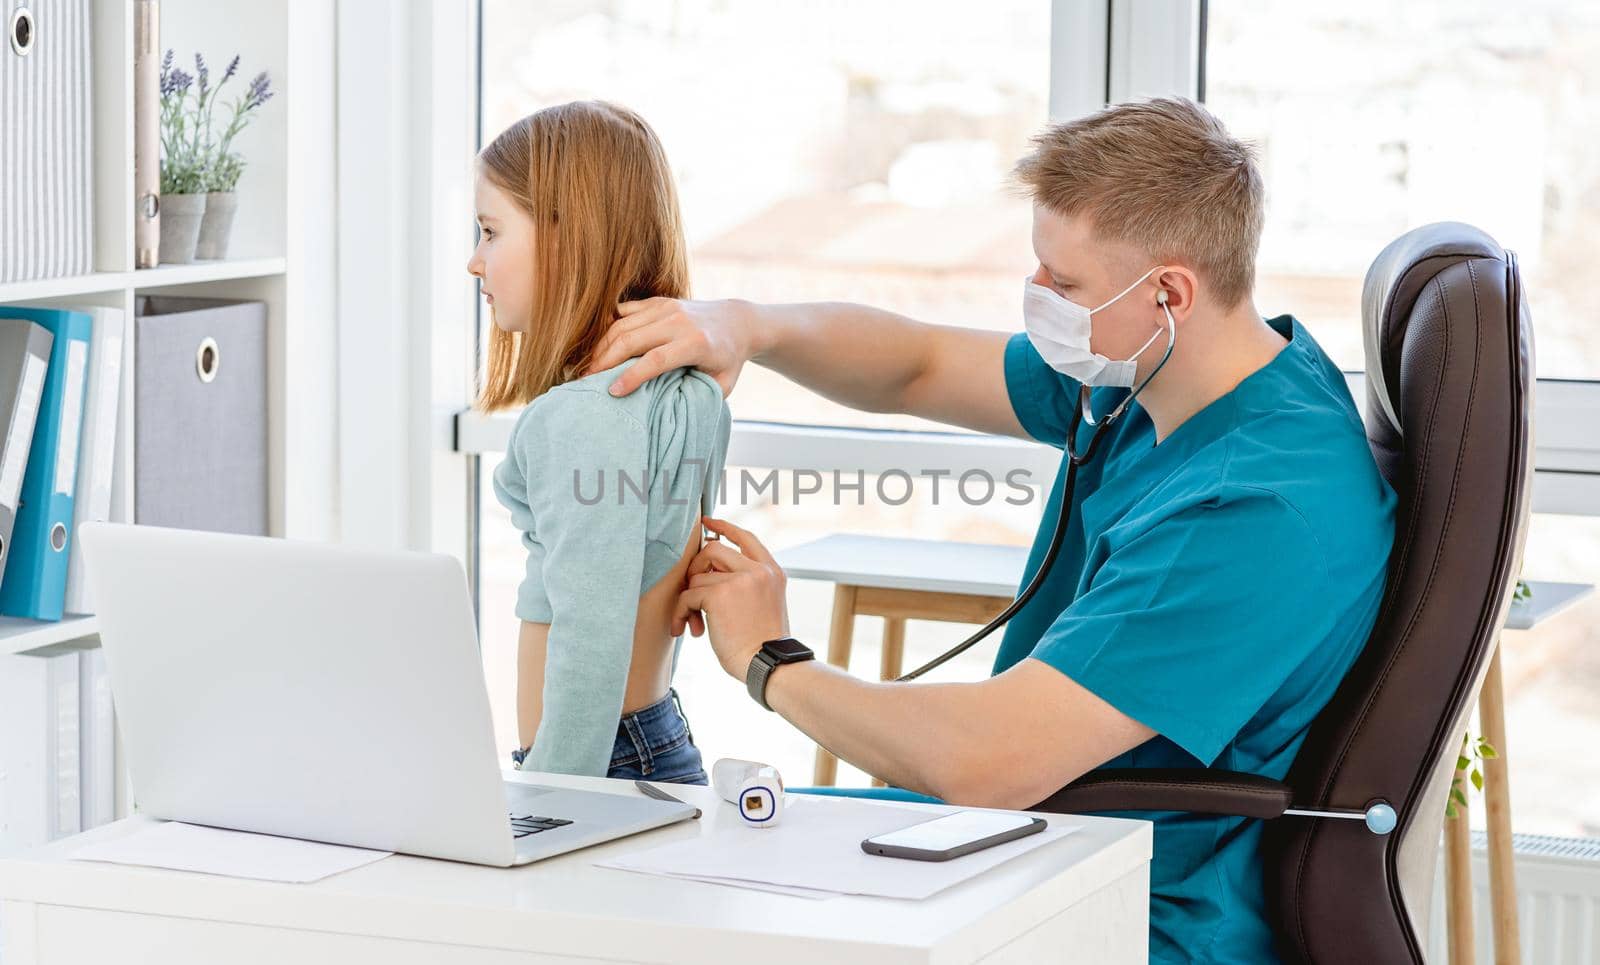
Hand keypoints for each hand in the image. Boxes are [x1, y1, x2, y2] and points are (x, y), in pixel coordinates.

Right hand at [582, 297, 754, 398]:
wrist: (737, 322)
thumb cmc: (728, 360)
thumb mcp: (722, 385)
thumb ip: (698, 395)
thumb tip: (668, 408)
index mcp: (695, 343)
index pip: (656, 360)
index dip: (632, 376)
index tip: (613, 393)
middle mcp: (678, 321)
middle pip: (631, 339)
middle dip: (605, 362)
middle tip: (586, 382)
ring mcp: (666, 307)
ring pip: (622, 325)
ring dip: (601, 347)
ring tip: (589, 369)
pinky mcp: (658, 301)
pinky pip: (624, 312)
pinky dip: (608, 329)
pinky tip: (600, 348)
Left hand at [673, 516, 790, 680]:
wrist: (768, 664)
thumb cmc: (763, 644)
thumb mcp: (766, 603)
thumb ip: (749, 583)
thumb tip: (712, 571)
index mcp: (772, 571)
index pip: (746, 537)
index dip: (724, 527)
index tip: (707, 522)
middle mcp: (758, 570)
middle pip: (713, 548)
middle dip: (696, 567)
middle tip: (693, 592)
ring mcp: (740, 580)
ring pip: (697, 576)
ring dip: (689, 600)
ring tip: (695, 623)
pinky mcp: (719, 595)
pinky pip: (688, 596)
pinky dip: (682, 613)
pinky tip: (689, 630)